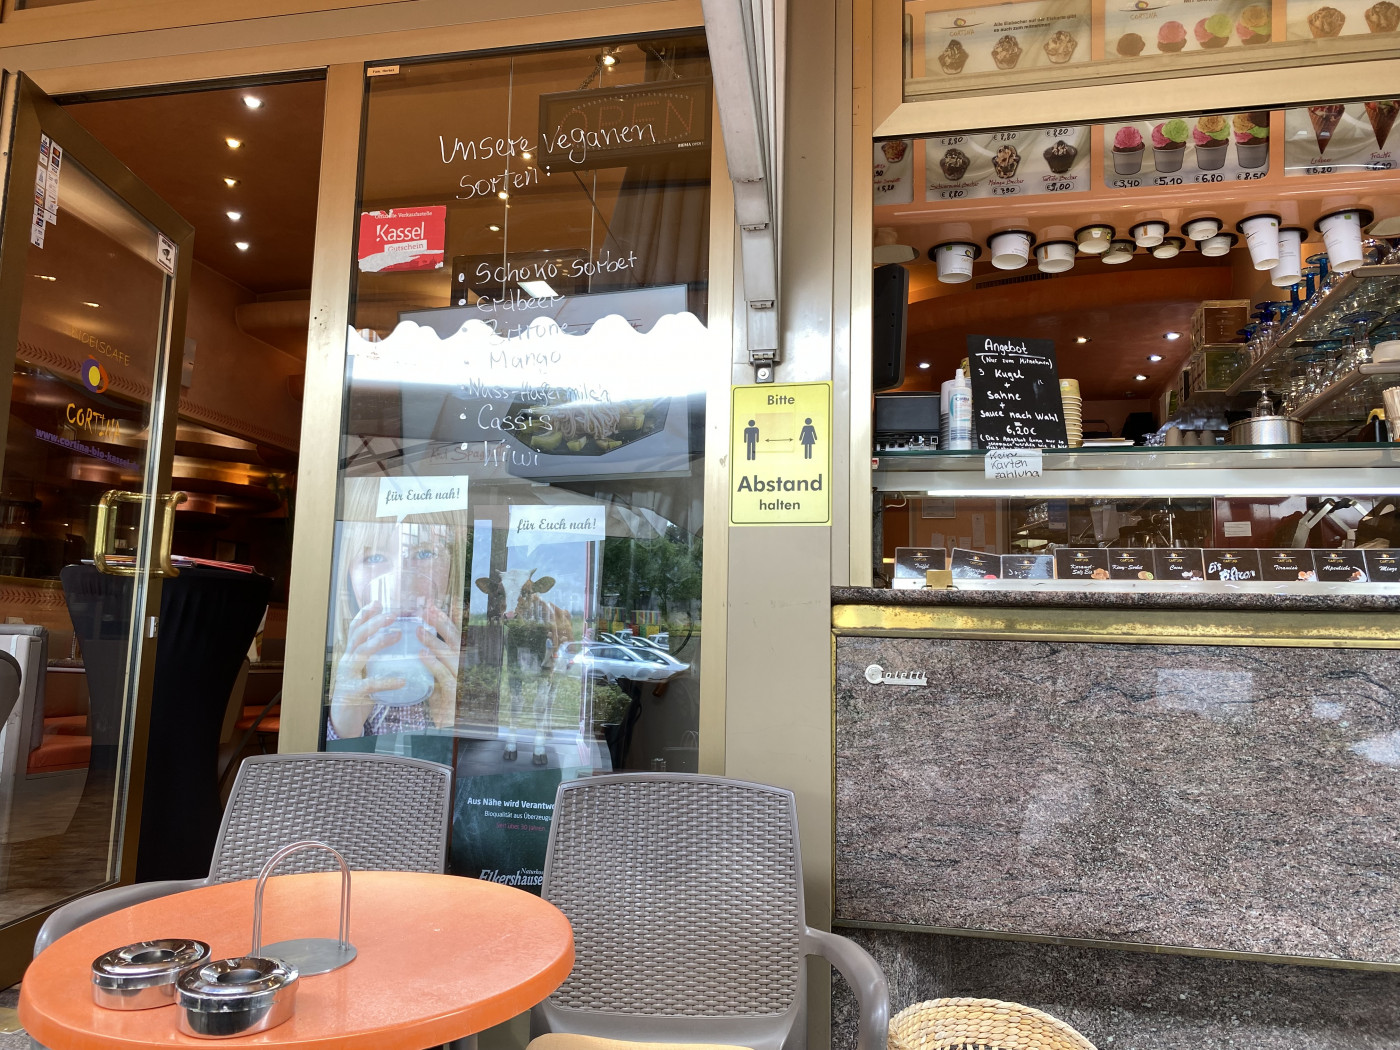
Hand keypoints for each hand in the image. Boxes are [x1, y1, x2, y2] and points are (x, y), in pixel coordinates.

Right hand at [328, 601, 403, 738]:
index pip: (356, 630)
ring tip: (397, 634)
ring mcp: (347, 677)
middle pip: (358, 636)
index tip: (377, 602)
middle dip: (374, 622)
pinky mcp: (352, 693)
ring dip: (379, 642)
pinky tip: (401, 681)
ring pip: (361, 653)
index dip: (365, 615)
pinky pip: (370, 685)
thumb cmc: (360, 693)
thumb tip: (399, 641)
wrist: (344, 721)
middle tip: (394, 613)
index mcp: (351, 655)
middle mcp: (346, 662)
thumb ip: (376, 658)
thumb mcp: (366, 671)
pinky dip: (386, 682)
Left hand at [417, 604, 461, 729]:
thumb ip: (432, 660)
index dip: (449, 617)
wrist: (448, 728)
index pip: (455, 636)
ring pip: (451, 657)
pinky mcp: (454, 697)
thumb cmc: (441, 700)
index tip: (436, 601)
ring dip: (435, 641)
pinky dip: (434, 664)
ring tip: (419, 630)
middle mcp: (463, 669)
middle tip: (427, 608)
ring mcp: (460, 682)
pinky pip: (445, 677)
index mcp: (458, 662)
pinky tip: (422, 655)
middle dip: (442, 623)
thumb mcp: (437, 677)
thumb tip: (416, 638)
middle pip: (456, 641)